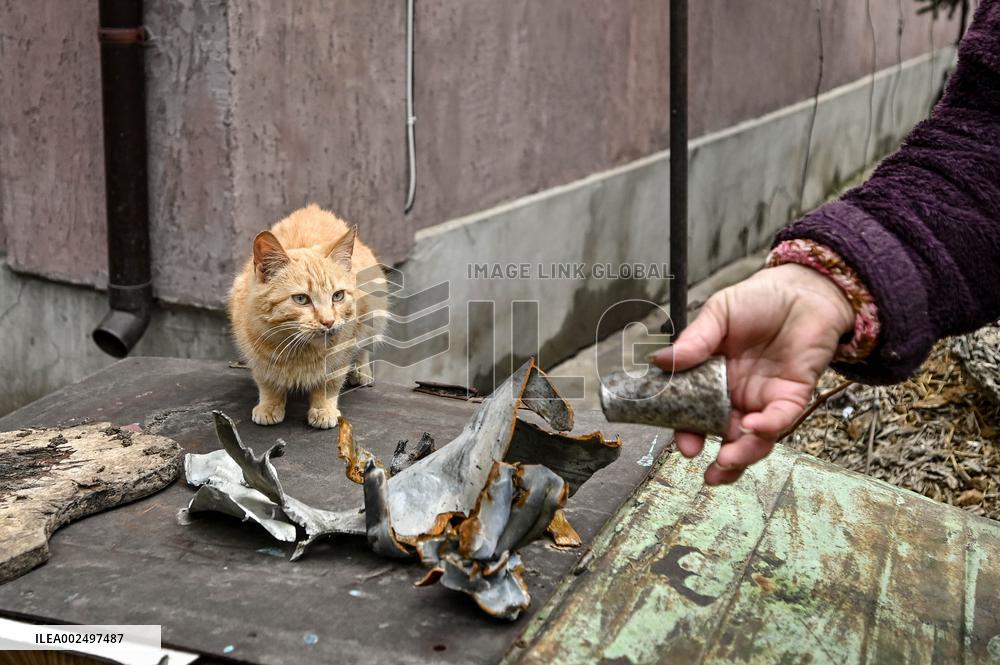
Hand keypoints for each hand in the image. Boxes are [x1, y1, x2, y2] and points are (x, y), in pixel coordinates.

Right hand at [651, 264, 854, 484]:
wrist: (803, 289)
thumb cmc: (759, 300)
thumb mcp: (718, 315)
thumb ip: (694, 340)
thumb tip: (660, 361)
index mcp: (713, 378)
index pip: (696, 413)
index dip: (688, 431)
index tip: (684, 444)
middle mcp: (738, 395)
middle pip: (725, 434)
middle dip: (719, 459)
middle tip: (707, 469)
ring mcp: (765, 398)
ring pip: (755, 438)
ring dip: (742, 455)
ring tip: (726, 462)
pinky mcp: (793, 395)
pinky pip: (781, 419)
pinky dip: (767, 427)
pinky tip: (752, 428)